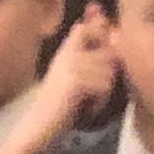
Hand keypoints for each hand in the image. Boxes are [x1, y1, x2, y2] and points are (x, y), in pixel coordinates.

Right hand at [14, 8, 120, 153]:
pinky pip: (104, 86)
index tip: (97, 30)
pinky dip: (99, 102)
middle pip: (108, 53)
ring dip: (104, 93)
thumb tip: (113, 32)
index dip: (98, 26)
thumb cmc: (59, 107)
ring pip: (109, 72)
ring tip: (88, 103)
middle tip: (94, 94)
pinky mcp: (75, 80)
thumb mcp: (76, 79)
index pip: (85, 28)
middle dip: (108, 77)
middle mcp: (67, 54)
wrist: (39, 128)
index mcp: (65, 51)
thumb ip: (92, 58)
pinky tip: (86, 109)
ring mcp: (70, 65)